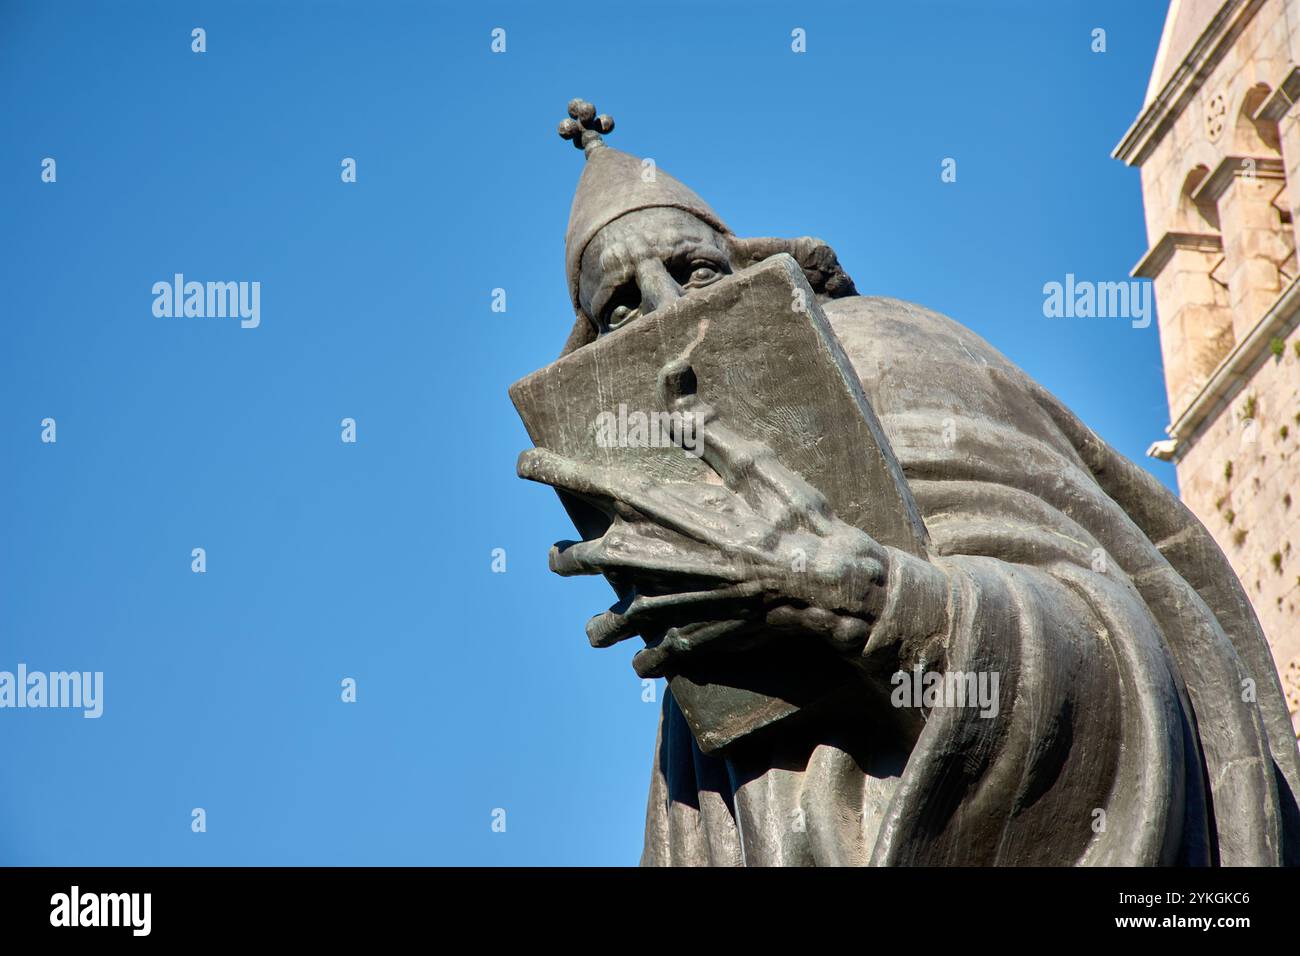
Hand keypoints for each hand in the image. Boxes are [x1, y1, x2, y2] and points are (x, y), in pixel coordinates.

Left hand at [517, 360, 889, 676]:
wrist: (823, 588)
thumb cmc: (792, 521)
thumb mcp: (754, 463)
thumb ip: (705, 428)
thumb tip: (673, 386)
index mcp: (653, 509)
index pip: (580, 482)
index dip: (545, 470)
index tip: (525, 464)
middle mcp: (642, 558)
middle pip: (567, 560)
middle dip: (565, 556)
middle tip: (569, 555)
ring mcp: (658, 606)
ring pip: (599, 622)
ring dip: (600, 620)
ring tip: (605, 620)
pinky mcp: (683, 642)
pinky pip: (644, 658)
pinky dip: (646, 657)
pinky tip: (651, 655)